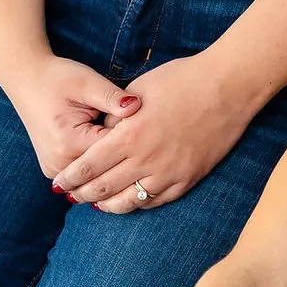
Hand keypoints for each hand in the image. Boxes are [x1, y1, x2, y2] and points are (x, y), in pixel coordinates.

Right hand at [9, 54, 136, 184]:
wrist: (26, 79)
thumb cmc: (58, 78)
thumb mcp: (87, 82)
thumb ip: (112, 97)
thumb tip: (137, 107)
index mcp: (69, 144)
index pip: (115, 151)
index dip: (132, 136)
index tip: (143, 123)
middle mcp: (60, 164)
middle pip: (106, 166)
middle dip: (121, 150)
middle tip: (137, 130)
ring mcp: (54, 170)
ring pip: (97, 172)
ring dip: (109, 158)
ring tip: (117, 136)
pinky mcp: (54, 170)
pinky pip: (85, 173)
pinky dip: (97, 161)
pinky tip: (104, 145)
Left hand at [52, 48, 252, 214]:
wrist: (227, 87)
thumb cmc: (181, 80)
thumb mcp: (138, 92)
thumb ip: (114, 117)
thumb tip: (99, 135)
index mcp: (129, 136)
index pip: (88, 166)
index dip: (70, 178)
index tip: (59, 184)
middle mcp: (146, 160)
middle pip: (104, 188)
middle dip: (82, 195)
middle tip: (71, 197)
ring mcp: (168, 173)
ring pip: (129, 202)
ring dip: (108, 205)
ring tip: (96, 203)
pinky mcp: (188, 179)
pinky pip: (156, 201)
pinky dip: (137, 204)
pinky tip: (129, 201)